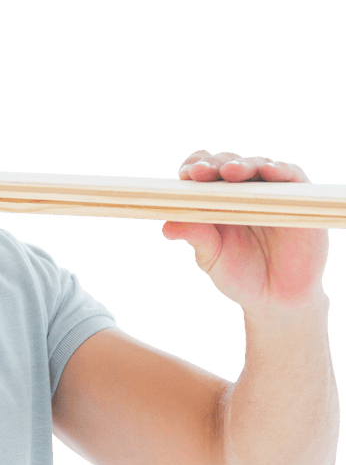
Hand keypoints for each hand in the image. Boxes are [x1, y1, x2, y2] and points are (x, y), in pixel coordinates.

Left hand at [161, 149, 329, 313]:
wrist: (277, 299)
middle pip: (226, 164)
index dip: (193, 170)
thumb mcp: (213, 258)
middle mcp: (242, 191)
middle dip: (213, 166)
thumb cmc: (240, 276)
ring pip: (256, 166)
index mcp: (215, 201)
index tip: (185, 176)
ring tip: (230, 172)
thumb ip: (196, 237)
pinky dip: (279, 170)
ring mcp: (269, 191)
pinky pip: (290, 176)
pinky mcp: (298, 196)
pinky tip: (268, 171)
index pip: (202, 174)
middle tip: (201, 172)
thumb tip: (166, 226)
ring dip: (242, 166)